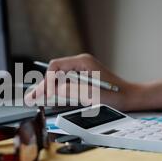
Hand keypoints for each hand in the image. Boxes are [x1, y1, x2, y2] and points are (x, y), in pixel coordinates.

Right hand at [24, 54, 142, 110]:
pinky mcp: (83, 78)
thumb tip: (54, 89)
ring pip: (58, 77)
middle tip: (30, 97)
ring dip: (47, 88)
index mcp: (83, 62)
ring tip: (34, 98)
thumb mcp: (92, 94)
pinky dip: (56, 89)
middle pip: (54, 72)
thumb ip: (72, 90)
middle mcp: (81, 63)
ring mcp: (81, 70)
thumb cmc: (116, 95)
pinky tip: (49, 97)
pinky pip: (64, 82)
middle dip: (42, 85)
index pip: (56, 67)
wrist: (131, 97)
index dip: (46, 81)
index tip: (42, 94)